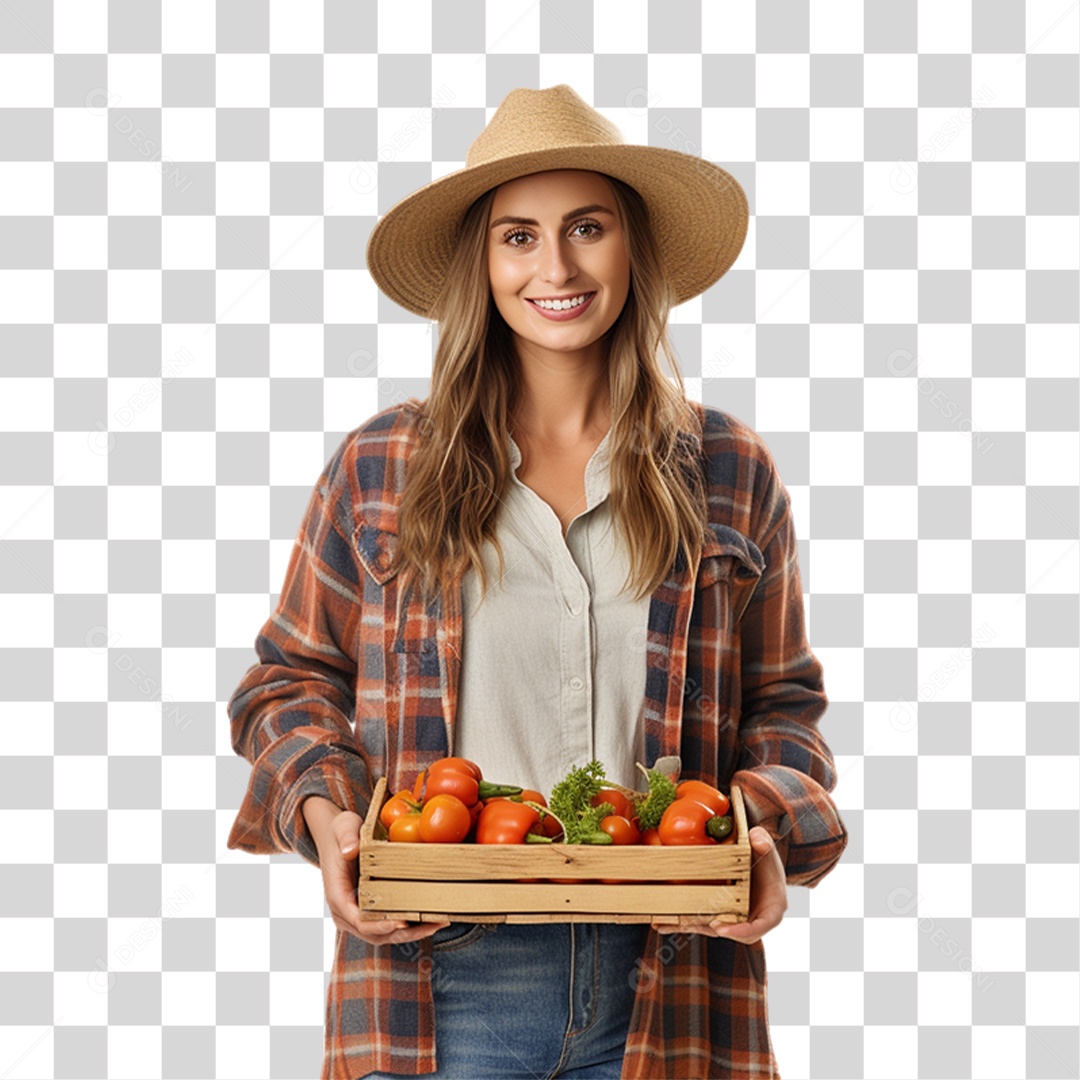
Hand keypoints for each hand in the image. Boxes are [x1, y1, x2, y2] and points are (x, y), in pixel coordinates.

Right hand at [302, 795, 449, 945]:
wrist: (336, 837)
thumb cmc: (340, 832)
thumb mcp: (342, 828)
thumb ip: (346, 838)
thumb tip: (350, 850)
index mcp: (337, 895)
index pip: (358, 920)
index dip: (380, 925)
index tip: (401, 923)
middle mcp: (345, 911)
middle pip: (374, 934)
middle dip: (403, 933)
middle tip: (431, 925)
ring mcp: (356, 914)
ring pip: (382, 934)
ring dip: (410, 933)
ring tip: (437, 923)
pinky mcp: (368, 910)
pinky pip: (386, 925)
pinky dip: (407, 926)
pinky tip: (429, 919)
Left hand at [652, 826, 787, 942]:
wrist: (756, 863)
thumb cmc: (764, 861)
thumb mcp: (767, 851)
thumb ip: (765, 844)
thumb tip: (756, 837)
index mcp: (769, 910)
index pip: (758, 927)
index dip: (741, 931)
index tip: (722, 928)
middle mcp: (750, 919)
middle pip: (730, 931)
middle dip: (709, 929)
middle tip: (690, 924)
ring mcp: (731, 918)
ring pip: (710, 928)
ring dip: (688, 926)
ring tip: (664, 924)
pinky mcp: (716, 914)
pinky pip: (699, 921)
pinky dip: (681, 922)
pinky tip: (661, 922)